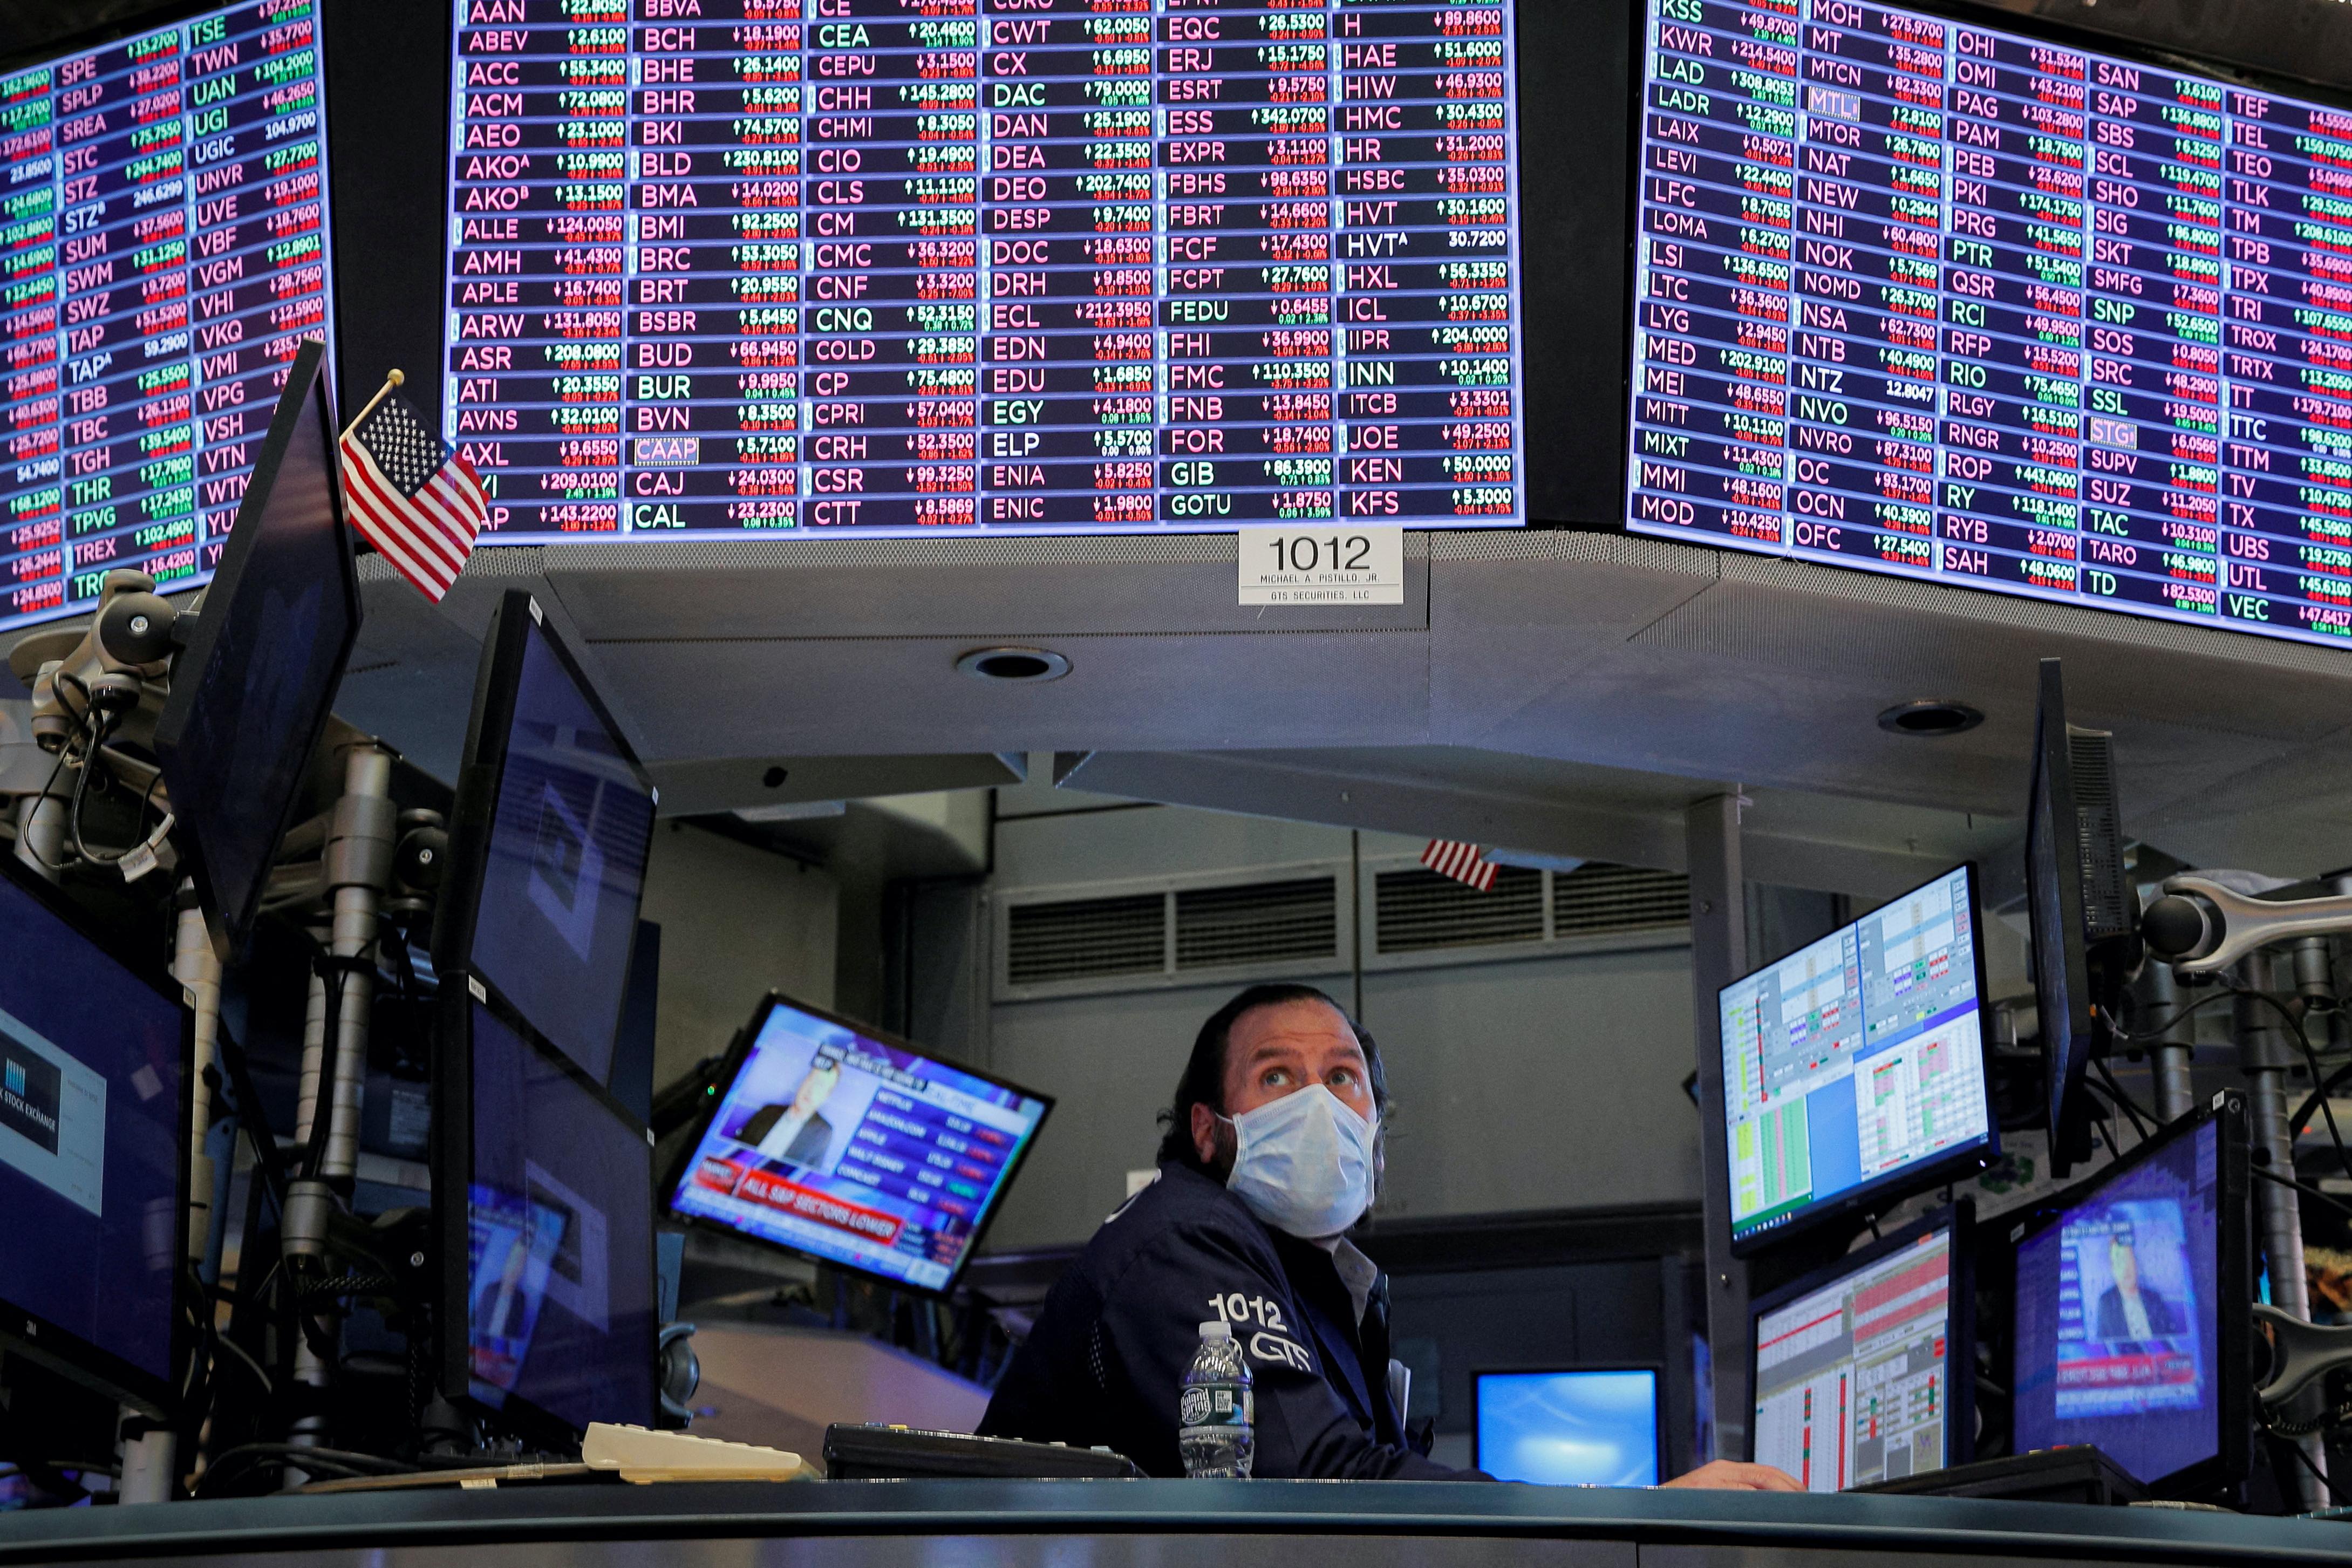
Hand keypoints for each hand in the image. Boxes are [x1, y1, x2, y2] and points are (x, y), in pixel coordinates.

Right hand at [1658, 1460, 1803, 1491]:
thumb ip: (1735, 1493)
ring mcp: (1715, 1478)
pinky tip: (1770, 1504)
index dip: (1789, 1481)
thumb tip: (1765, 1503)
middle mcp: (1722, 1469)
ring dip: (1780, 1490)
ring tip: (1796, 1500)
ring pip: (1757, 1479)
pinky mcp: (1706, 1488)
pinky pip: (1739, 1490)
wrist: (1654, 1504)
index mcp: (1726, 1469)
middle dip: (1790, 1485)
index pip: (1766, 1470)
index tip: (1803, 1492)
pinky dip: (1758, 1496)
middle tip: (1807, 1498)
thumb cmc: (1682, 1505)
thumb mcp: (1712, 1494)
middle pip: (1766, 1473)